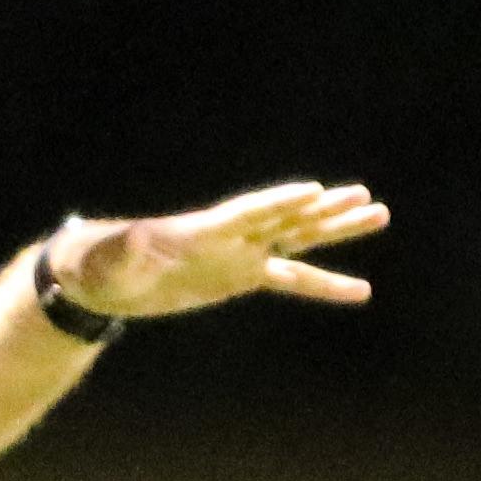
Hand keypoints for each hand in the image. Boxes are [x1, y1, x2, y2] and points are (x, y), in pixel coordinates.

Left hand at [50, 180, 388, 320]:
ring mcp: (240, 255)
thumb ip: (128, 249)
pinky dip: (325, 285)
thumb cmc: (101, 265)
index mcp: (203, 230)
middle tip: (365, 196)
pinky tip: (360, 289)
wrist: (101, 279)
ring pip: (299, 240)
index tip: (316, 191)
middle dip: (325, 210)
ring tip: (379, 214)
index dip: (280, 202)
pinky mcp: (241, 277)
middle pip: (286, 219)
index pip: (249, 213)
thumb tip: (137, 239)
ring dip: (336, 230)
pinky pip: (292, 281)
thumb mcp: (111, 260)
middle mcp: (229, 237)